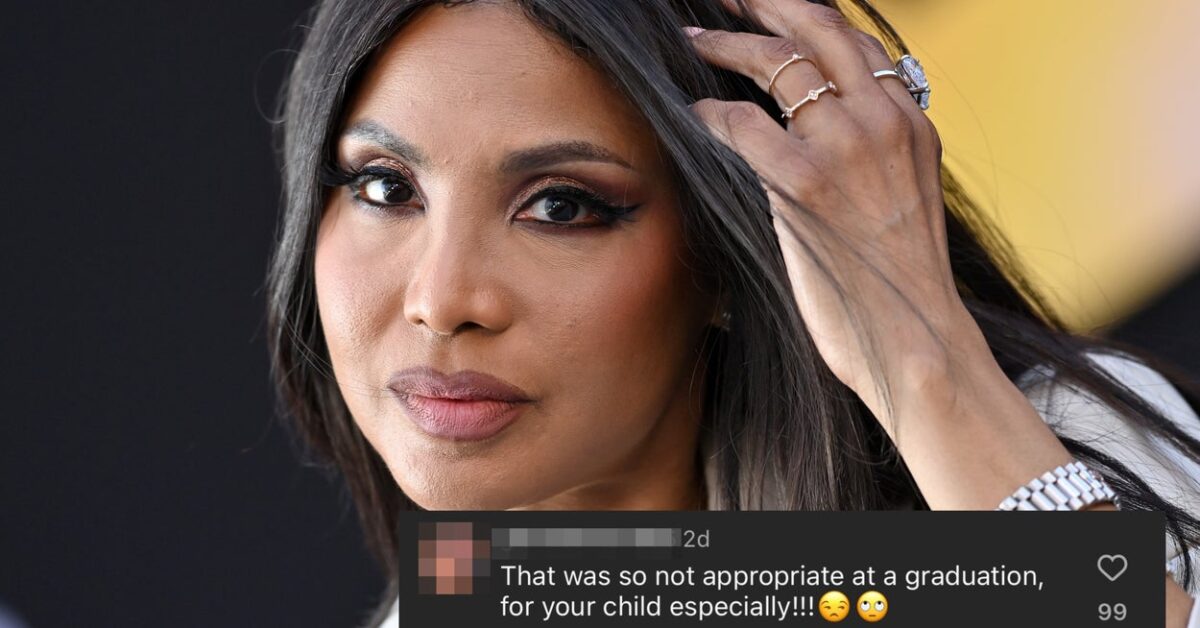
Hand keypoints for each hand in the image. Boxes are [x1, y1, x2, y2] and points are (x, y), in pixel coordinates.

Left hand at [685, 0, 982, 430]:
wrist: (917, 338)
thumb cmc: (899, 283)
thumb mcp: (906, 197)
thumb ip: (875, 153)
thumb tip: (823, 131)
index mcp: (910, 121)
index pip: (858, 43)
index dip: (809, 18)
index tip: (775, 12)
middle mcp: (883, 120)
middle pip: (819, 29)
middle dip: (765, 4)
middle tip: (727, 1)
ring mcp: (847, 146)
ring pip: (776, 63)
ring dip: (726, 46)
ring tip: (694, 43)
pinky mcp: (806, 183)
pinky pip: (741, 124)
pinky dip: (709, 113)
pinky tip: (692, 114)